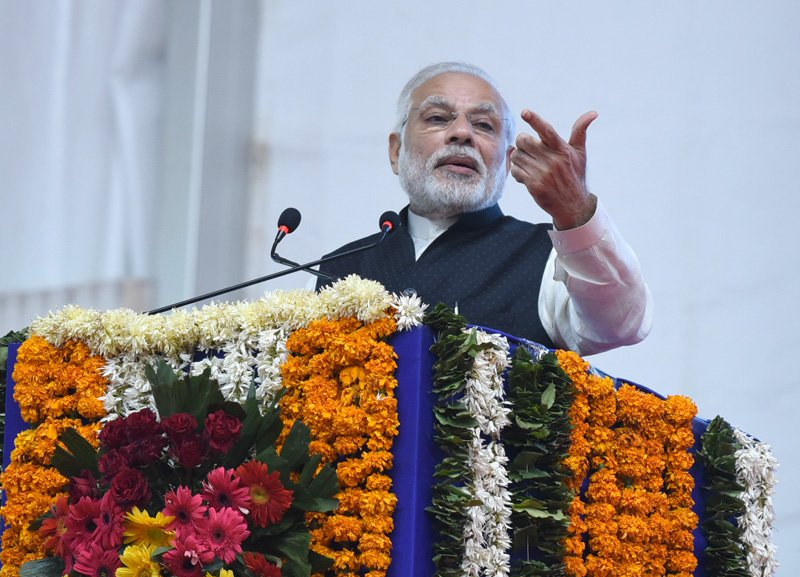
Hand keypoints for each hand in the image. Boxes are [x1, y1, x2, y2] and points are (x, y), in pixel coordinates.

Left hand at [510, 109, 597, 229]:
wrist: (572, 205)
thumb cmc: (575, 175)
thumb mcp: (580, 153)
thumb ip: (580, 132)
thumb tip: (593, 113)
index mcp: (562, 149)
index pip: (547, 131)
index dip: (535, 120)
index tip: (525, 112)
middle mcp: (553, 160)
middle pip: (524, 141)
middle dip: (521, 142)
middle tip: (526, 147)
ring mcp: (543, 173)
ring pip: (517, 156)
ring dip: (518, 158)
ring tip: (528, 163)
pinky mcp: (534, 185)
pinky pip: (515, 171)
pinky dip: (517, 171)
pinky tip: (525, 175)